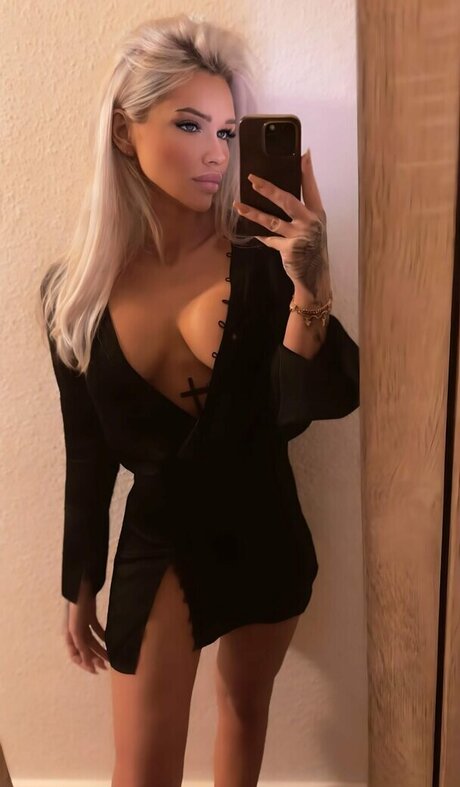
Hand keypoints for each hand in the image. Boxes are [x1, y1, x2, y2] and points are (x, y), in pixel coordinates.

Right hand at [63, 578, 108, 673]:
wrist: (81, 587)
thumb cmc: (76, 609)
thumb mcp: (76, 630)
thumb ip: (82, 646)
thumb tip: (88, 663)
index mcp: (69, 636)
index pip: (76, 656)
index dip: (85, 664)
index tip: (95, 670)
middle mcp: (75, 632)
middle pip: (85, 650)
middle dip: (95, 659)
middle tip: (107, 666)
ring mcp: (83, 624)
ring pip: (92, 641)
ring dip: (101, 649)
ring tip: (111, 657)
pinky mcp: (90, 616)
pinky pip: (97, 630)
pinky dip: (103, 636)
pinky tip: (110, 641)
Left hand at [233, 150, 330, 300]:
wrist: (315, 276)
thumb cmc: (312, 248)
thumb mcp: (313, 227)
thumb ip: (302, 212)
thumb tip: (281, 195)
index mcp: (317, 213)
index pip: (311, 188)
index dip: (307, 171)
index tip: (303, 154)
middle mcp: (309, 222)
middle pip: (286, 200)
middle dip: (268, 188)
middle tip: (253, 179)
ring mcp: (299, 235)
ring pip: (271, 220)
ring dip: (253, 212)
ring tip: (238, 206)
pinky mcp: (288, 249)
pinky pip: (269, 239)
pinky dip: (261, 236)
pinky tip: (252, 232)